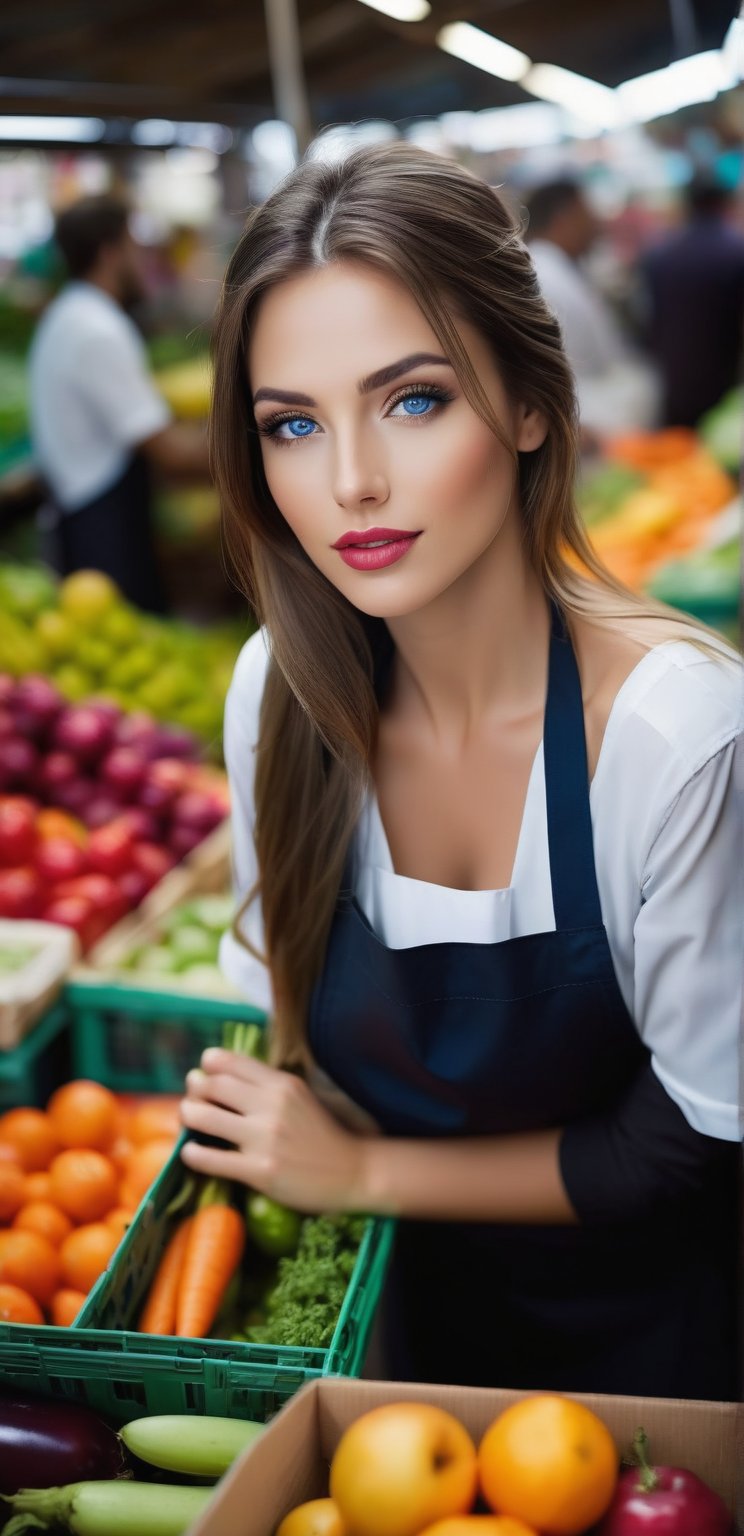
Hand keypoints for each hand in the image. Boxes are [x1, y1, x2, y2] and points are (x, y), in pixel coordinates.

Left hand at [179, 1047, 370, 1212]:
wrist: (353, 1172)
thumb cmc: (322, 1134)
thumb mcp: (299, 1096)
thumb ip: (266, 1085)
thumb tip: (221, 1076)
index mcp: (282, 1083)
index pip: (229, 1061)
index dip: (208, 1066)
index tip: (204, 1075)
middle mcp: (272, 1105)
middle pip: (210, 1085)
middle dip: (193, 1090)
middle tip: (193, 1100)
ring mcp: (265, 1139)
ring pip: (202, 1117)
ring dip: (188, 1116)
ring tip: (190, 1122)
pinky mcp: (260, 1171)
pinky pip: (209, 1158)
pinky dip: (191, 1153)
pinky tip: (191, 1153)